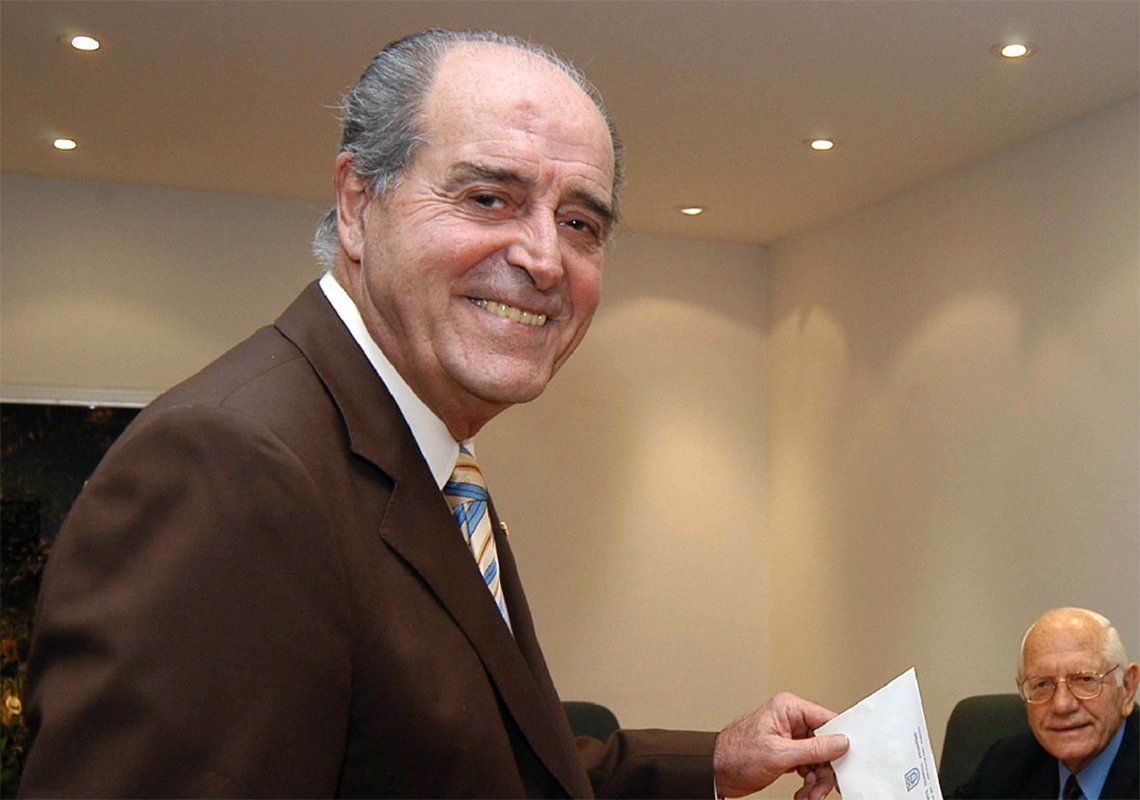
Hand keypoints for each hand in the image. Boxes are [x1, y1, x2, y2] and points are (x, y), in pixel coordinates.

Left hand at [713, 692, 848, 799]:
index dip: (839, 741)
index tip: (847, 762)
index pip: (827, 720)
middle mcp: (791, 720)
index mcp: (789, 708)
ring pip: (819, 760)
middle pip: (825, 744)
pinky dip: (809, 783)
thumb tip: (840, 742)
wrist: (717, 771)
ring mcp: (790, 738)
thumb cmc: (736, 755)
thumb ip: (813, 748)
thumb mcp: (779, 754)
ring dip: (817, 782)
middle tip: (820, 790)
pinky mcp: (788, 753)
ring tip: (809, 796)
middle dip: (824, 770)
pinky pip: (809, 767)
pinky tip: (803, 794)